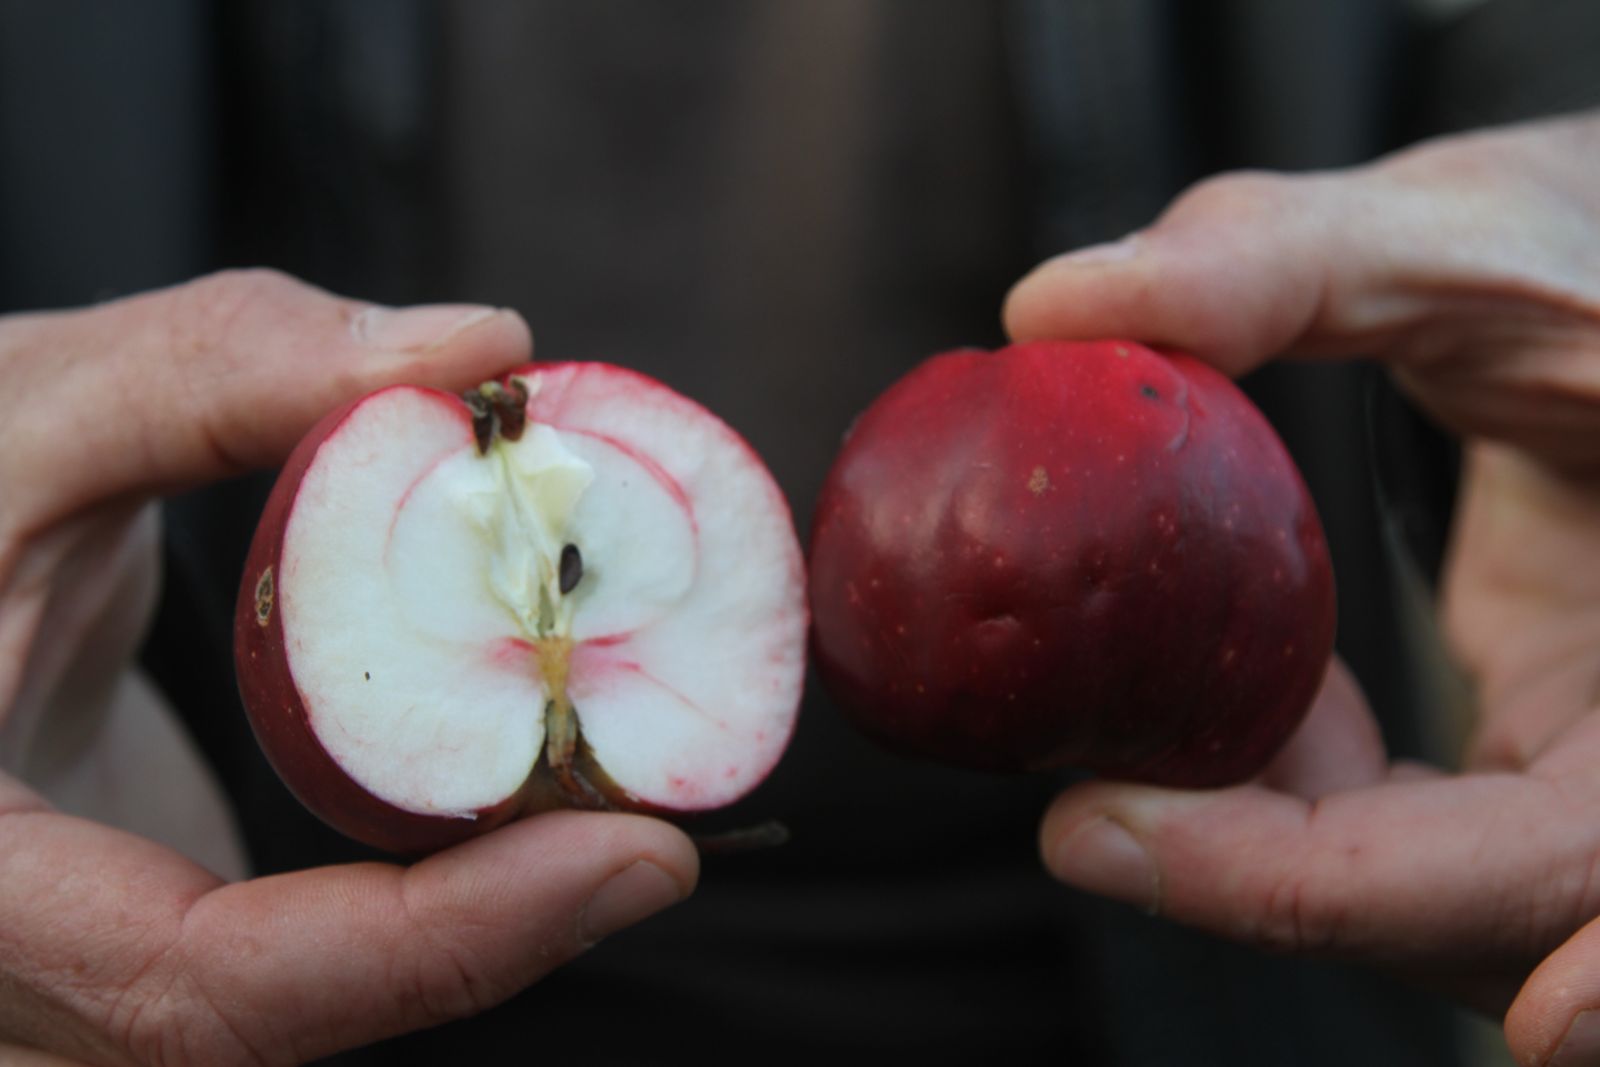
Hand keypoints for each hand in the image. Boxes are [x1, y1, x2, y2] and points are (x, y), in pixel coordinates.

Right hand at [0, 271, 698, 1065]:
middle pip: (279, 1034)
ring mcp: (75, 976)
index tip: (640, 858)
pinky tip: (516, 799)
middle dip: (485, 943)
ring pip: (299, 1020)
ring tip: (613, 806)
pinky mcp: (137, 937)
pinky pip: (298, 964)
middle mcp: (9, 983)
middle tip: (654, 831)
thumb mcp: (12, 412)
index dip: (438, 945)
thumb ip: (219, 369)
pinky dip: (424, 905)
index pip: (199, 990)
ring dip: (472, 928)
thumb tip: (477, 349)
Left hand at [1005, 112, 1599, 1064]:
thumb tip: (1050, 308)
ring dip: (1275, 847)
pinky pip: (1430, 833)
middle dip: (1265, 889)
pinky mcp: (1556, 752)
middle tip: (1084, 818)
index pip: (1532, 866)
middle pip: (1474, 928)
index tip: (1089, 832)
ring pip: (1443, 903)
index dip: (1299, 882)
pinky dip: (1310, 793)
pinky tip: (1247, 685)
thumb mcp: (1469, 234)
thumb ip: (1281, 264)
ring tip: (1141, 741)